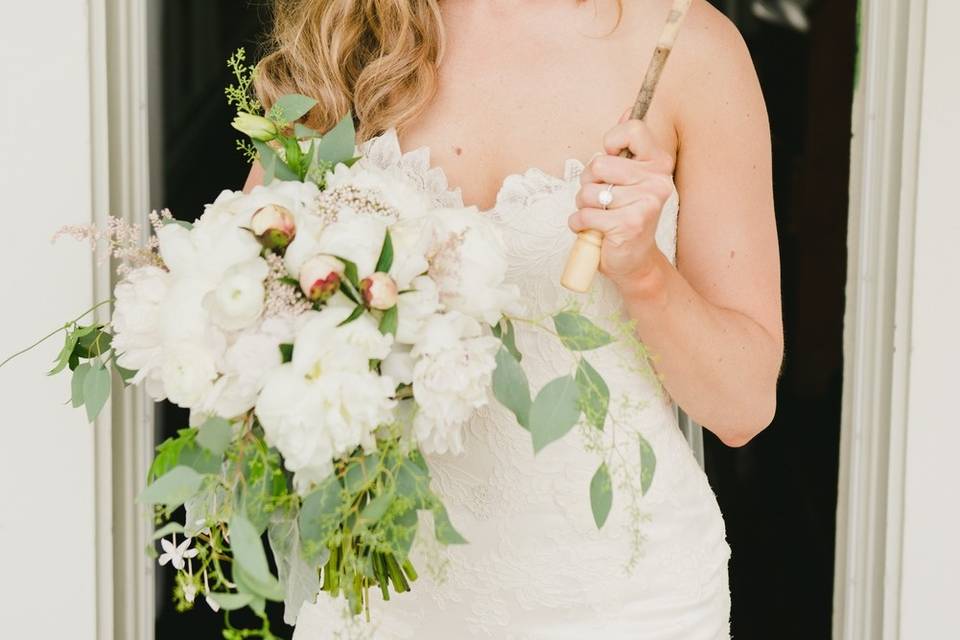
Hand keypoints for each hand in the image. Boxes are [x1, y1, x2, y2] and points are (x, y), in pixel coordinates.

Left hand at [568, 117, 675, 289]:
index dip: (610, 143)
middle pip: (600, 163)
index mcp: (659, 163)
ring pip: (588, 191)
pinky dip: (579, 225)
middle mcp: (657, 181)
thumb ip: (627, 145)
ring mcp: (645, 203)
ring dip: (583, 206)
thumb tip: (627, 109)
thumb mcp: (628, 178)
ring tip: (598, 215)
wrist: (634, 261)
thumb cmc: (626, 216)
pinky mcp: (629, 224)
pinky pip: (584, 215)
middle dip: (589, 182)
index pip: (632, 129)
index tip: (610, 160)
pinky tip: (591, 230)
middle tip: (600, 198)